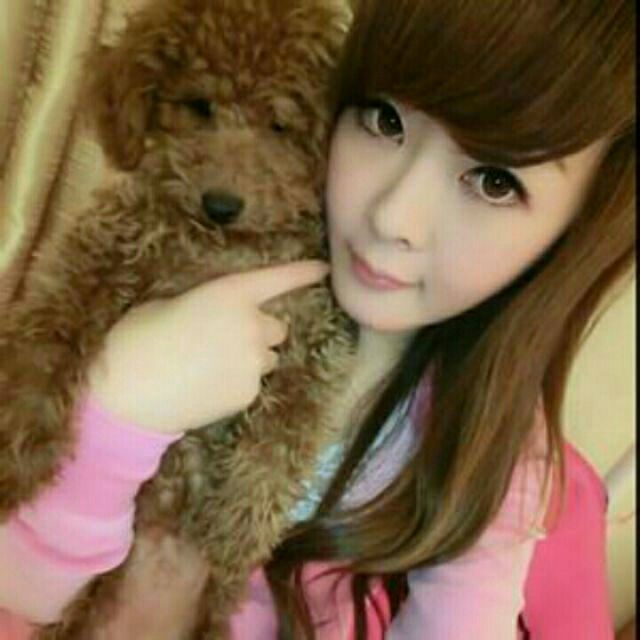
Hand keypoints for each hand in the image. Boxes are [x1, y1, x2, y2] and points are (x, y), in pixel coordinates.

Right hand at [86, 260, 329, 432]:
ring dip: (251, 358)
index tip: (323, 269)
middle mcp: (252, 325)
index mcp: (230, 294)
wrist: (127, 394)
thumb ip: (210, 305)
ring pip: (267, 357)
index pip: (277, 279)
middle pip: (277, 327)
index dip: (302, 273)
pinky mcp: (249, 393)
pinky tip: (206, 387)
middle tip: (227, 340)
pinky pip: (253, 382)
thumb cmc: (138, 339)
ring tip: (212, 367)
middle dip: (260, 331)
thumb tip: (220, 316)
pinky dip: (238, 383)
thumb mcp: (171, 303)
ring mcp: (254, 362)